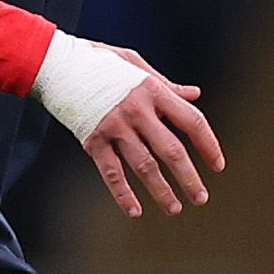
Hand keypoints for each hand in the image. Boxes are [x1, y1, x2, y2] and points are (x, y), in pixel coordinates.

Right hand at [74, 47, 223, 217]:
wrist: (55, 64)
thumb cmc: (98, 62)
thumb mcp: (135, 64)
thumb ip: (166, 84)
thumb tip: (194, 95)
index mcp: (152, 90)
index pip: (191, 121)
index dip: (208, 145)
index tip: (217, 166)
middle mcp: (136, 111)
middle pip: (171, 150)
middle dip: (189, 178)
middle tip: (200, 198)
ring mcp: (114, 127)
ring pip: (144, 166)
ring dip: (161, 190)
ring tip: (174, 208)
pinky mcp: (93, 140)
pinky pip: (111, 172)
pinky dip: (123, 193)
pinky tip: (134, 211)